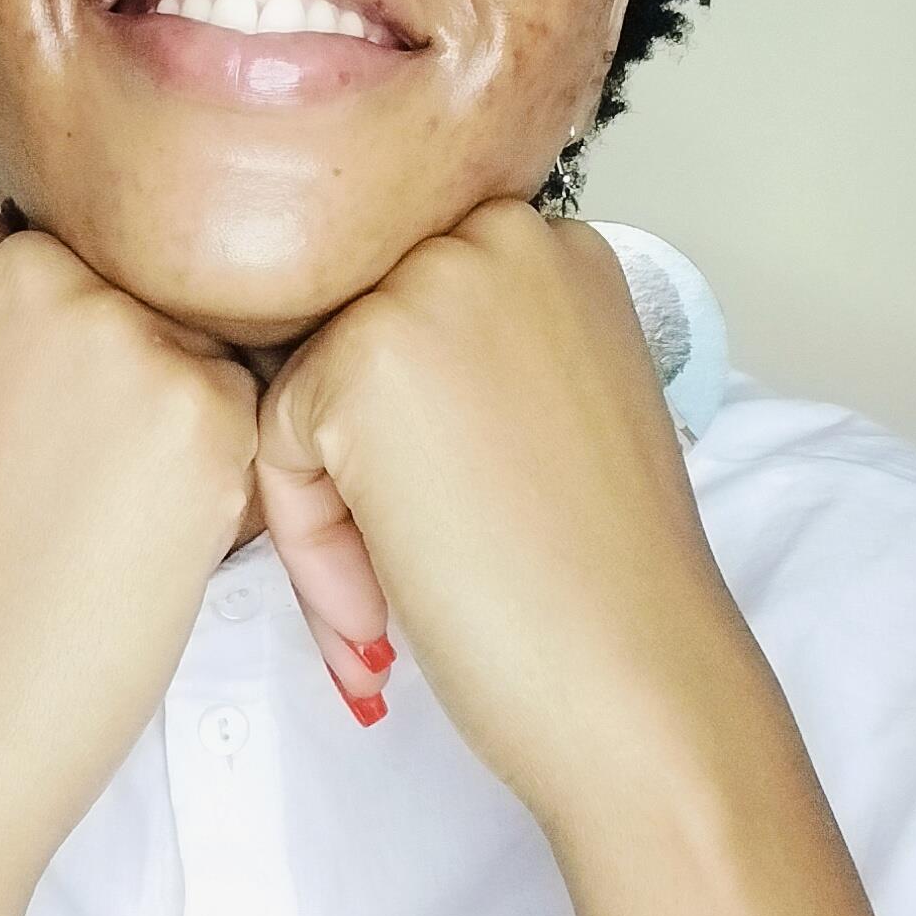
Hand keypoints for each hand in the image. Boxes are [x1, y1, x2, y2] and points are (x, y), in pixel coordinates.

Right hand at [0, 192, 260, 913]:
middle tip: (69, 490)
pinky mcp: (203, 411)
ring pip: (208, 354)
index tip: (42, 430)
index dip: (74, 354)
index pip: (73, 257)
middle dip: (137, 378)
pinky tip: (144, 546)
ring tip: (99, 523)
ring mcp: (121, 334)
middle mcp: (36, 270)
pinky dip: (222, 487)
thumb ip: (5, 325)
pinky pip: (252, 421)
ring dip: (186, 428)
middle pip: (148, 293)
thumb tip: (103, 278)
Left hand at [255, 198, 741, 829]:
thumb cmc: (606, 581)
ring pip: (308, 389)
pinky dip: (311, 540)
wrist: (636, 677)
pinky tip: (381, 610)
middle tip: (406, 573)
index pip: (414, 310)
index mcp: (558, 248)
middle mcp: (498, 237)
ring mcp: (431, 286)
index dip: (410, 431)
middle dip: (361, 464)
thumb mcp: (561, 412)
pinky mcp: (363, 357)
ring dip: (332, 510)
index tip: (447, 520)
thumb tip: (374, 375)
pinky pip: (279, 442)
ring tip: (392, 604)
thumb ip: (479, 360)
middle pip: (354, 338)